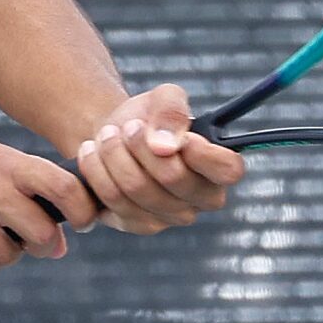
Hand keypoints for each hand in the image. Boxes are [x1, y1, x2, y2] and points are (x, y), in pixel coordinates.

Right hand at [0, 132, 101, 276]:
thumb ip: (30, 193)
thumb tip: (61, 245)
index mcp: (6, 163)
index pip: (63, 188)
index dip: (84, 210)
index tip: (84, 222)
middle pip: (41, 234)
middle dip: (46, 244)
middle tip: (37, 241)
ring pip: (9, 256)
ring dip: (9, 254)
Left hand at [75, 84, 246, 234]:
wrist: (115, 135)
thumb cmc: (150, 117)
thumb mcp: (164, 98)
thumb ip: (172, 112)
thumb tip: (165, 147)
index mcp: (219, 167)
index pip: (229, 170)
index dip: (204, 154)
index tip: (181, 135)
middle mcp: (201, 198)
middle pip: (172, 177)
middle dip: (141, 144)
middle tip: (128, 126)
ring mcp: (170, 217)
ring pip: (136, 189)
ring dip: (113, 154)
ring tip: (106, 134)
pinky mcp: (137, 224)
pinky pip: (112, 200)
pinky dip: (96, 170)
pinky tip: (93, 153)